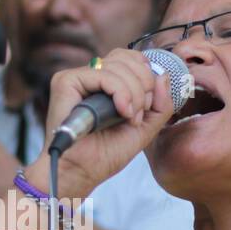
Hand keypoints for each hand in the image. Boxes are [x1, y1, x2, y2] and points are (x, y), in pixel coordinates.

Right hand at [28, 48, 173, 199]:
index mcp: (108, 83)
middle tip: (139, 113)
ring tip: (129, 118)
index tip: (148, 105)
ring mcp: (78, 77)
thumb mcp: (145, 128)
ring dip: (134, 93)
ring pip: (118, 65)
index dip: (147, 76)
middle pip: (128, 58)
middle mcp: (92, 77)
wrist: (83, 172)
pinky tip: (121, 111)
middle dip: (144, 85)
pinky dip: (120, 92)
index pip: (132, 58)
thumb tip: (164, 76)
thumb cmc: (106, 154)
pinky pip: (103, 74)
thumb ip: (161, 104)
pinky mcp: (66, 81)